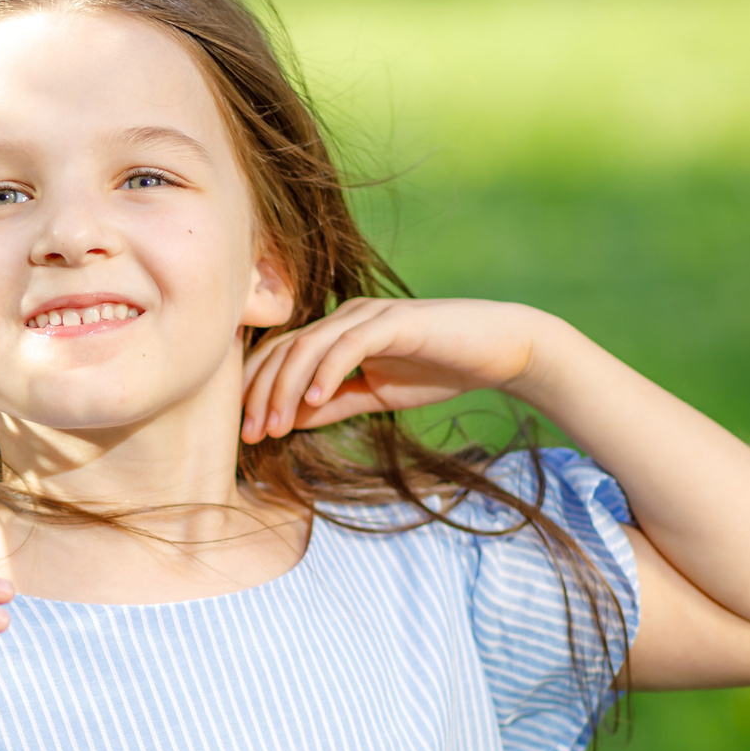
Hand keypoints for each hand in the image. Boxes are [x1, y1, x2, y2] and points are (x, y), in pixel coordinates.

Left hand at [240, 298, 560, 441]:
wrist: (500, 351)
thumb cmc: (440, 368)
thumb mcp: (376, 395)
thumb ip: (336, 403)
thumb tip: (293, 419)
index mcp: (338, 331)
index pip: (281, 356)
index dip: (258, 391)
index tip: (249, 433)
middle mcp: (347, 316)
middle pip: (285, 350)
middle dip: (262, 394)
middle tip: (251, 435)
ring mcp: (369, 315)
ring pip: (309, 347)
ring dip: (287, 388)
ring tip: (277, 426)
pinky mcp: (395, 321)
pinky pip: (349, 344)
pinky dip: (327, 371)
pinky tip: (315, 401)